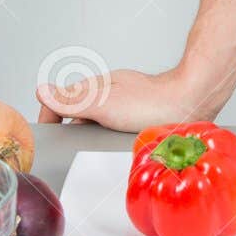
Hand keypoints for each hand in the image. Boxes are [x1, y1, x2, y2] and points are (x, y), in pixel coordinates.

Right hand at [35, 65, 216, 132]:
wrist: (192, 104)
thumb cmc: (153, 102)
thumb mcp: (104, 105)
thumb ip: (72, 101)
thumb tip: (42, 91)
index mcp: (98, 87)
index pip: (61, 98)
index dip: (51, 115)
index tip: (49, 133)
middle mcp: (111, 92)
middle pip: (79, 110)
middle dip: (72, 128)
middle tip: (72, 145)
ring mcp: (127, 103)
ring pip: (99, 119)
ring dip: (93, 134)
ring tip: (97, 148)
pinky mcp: (141, 115)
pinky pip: (118, 127)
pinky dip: (113, 137)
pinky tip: (119, 147)